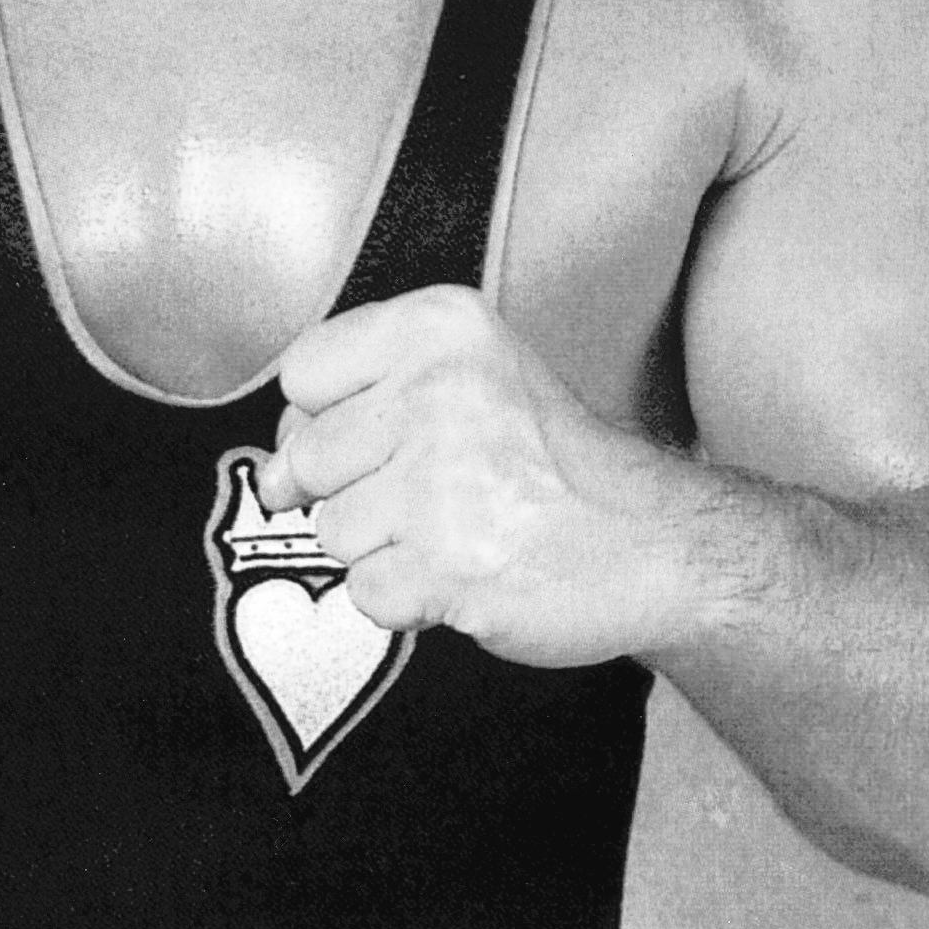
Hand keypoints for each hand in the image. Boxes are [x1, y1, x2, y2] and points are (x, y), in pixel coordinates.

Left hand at [258, 284, 705, 668]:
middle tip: (432, 492)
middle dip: (354, 489)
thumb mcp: (477, 373)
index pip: (304, 371)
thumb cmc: (560, 464)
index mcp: (440, 329)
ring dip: (384, 547)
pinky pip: (364, 591)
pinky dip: (407, 598)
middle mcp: (438, 392)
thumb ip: (368, 394)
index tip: (378, 435)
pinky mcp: (445, 566)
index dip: (328, 417)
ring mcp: (440, 483)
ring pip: (331, 529)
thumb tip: (273, 466)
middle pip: (305, 456)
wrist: (655, 544)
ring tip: (457, 530)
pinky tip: (463, 570)